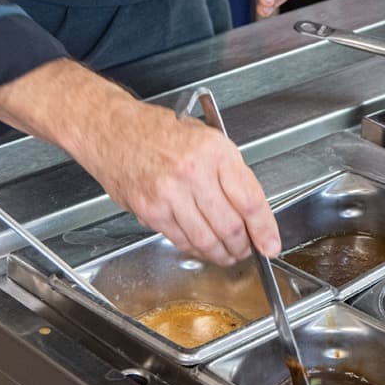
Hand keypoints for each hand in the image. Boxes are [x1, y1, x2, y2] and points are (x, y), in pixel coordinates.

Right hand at [78, 98, 280, 266]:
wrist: (114, 130)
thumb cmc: (158, 131)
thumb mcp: (205, 137)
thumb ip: (230, 172)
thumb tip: (253, 211)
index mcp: (213, 150)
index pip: (249, 200)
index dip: (264, 229)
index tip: (270, 243)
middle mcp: (192, 172)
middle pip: (230, 226)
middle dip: (243, 246)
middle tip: (247, 249)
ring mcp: (169, 193)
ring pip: (206, 240)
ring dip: (221, 253)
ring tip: (227, 253)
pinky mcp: (150, 210)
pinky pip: (181, 240)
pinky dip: (196, 249)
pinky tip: (201, 245)